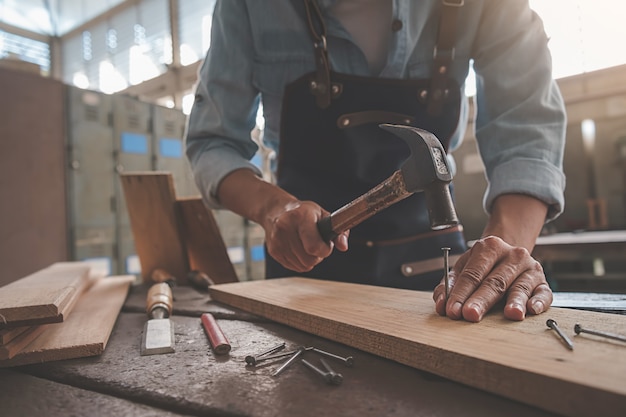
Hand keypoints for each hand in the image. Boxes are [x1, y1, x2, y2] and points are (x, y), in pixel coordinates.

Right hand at [264, 200, 348, 271]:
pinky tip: (298, 249)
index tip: (327, 245)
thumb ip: (338, 231)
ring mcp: (277, 240)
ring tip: (307, 246)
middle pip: (309, 260)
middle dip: (318, 256)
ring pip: (303, 266)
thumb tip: (343, 246)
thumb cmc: (303, 212)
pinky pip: (294, 267)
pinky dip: (300, 262)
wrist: (275, 210)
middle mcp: (285, 227)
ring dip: (309, 260)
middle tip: (317, 245)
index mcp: (300, 216)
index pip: (314, 246)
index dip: (325, 250)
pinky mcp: (273, 251)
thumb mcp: (323, 215)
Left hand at [433, 235, 551, 321]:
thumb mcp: (464, 268)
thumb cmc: (483, 266)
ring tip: (511, 314)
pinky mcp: (543, 282)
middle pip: (494, 281)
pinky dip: (539, 302)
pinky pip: (544, 293)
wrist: (509, 255)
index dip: (460, 293)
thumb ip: (449, 285)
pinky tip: (533, 309)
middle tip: (470, 315)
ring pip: (519, 287)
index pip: (472, 274)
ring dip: (515, 301)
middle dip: (481, 300)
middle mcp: (512, 255)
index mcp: (489, 247)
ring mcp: (530, 268)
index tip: (452, 310)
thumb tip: (441, 304)